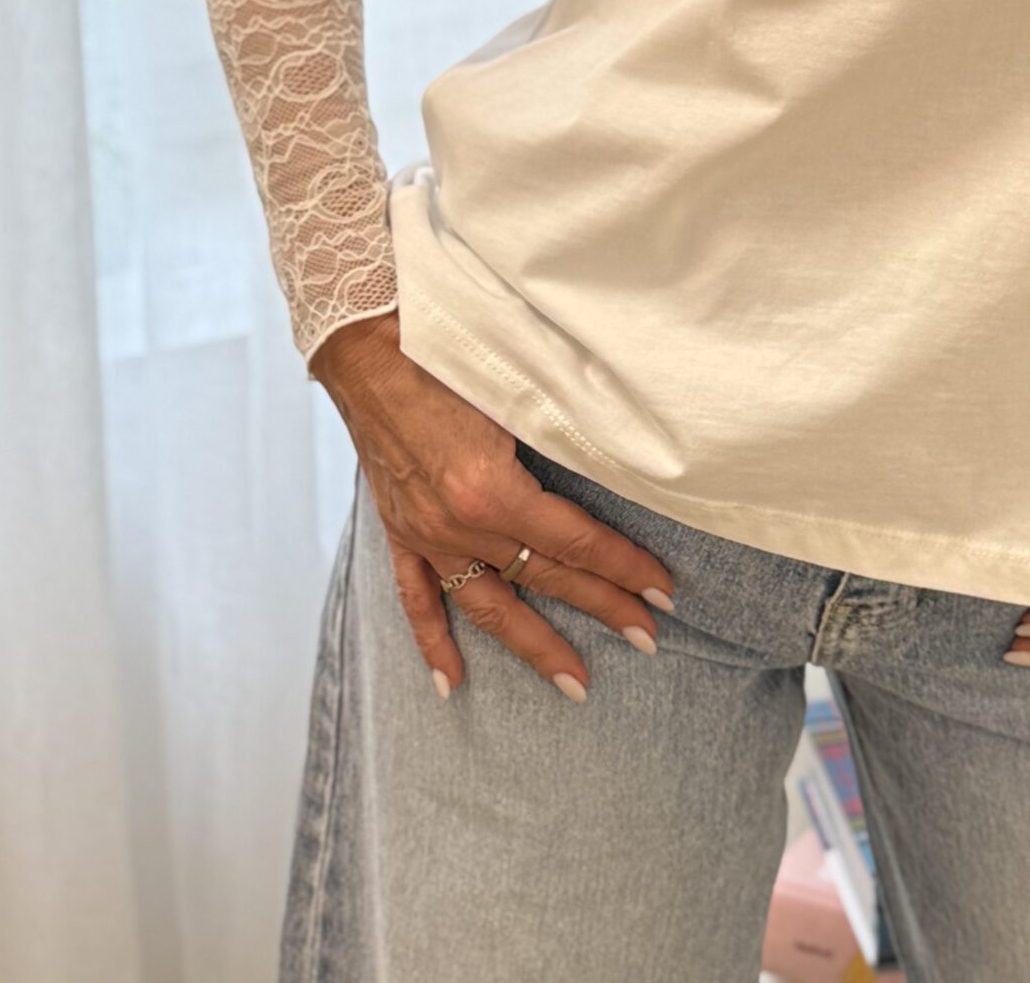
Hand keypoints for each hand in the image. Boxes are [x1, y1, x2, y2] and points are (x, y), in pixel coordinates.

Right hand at [310, 310, 676, 704]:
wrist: (367, 346)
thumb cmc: (447, 355)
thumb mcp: (515, 391)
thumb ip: (561, 431)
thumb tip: (622, 452)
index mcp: (493, 489)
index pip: (575, 541)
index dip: (623, 567)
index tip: (663, 591)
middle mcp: (459, 524)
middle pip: (545, 576)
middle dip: (602, 607)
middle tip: (648, 636)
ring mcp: (426, 534)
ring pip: (489, 604)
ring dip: (534, 645)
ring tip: (575, 683)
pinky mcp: (399, 531)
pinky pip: (417, 599)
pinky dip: (434, 642)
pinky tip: (453, 683)